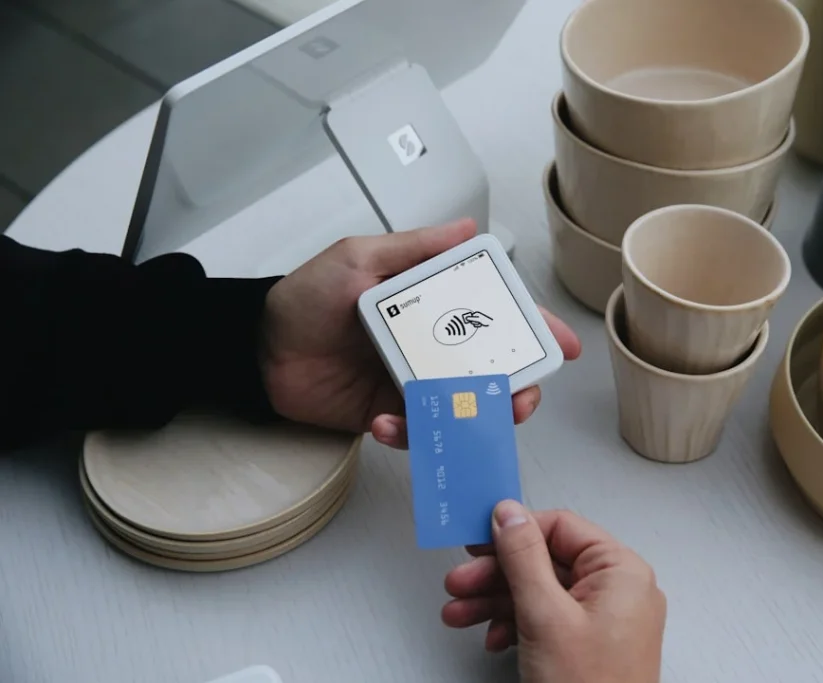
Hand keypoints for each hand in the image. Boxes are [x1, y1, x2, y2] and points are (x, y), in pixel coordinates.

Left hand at [259, 219, 580, 446]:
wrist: (257, 350)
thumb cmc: (306, 297)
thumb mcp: (359, 259)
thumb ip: (415, 248)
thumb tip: (467, 227)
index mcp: (430, 307)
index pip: (493, 316)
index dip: (533, 330)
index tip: (559, 345)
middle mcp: (429, 347)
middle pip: (491, 370)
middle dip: (516, 388)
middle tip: (518, 398)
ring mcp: (411, 384)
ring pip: (461, 407)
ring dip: (470, 418)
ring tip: (461, 418)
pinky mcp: (387, 415)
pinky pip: (415, 431)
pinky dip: (409, 433)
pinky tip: (384, 422)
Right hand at [442, 501, 665, 682]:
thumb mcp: (545, 616)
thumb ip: (523, 558)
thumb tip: (509, 514)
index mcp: (621, 572)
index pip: (561, 527)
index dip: (516, 531)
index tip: (478, 539)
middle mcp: (618, 590)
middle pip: (545, 561)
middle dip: (496, 574)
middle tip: (460, 581)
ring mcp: (605, 620)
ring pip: (541, 592)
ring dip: (496, 601)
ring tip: (459, 613)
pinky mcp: (590, 644)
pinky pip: (548, 619)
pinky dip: (515, 625)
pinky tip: (492, 638)